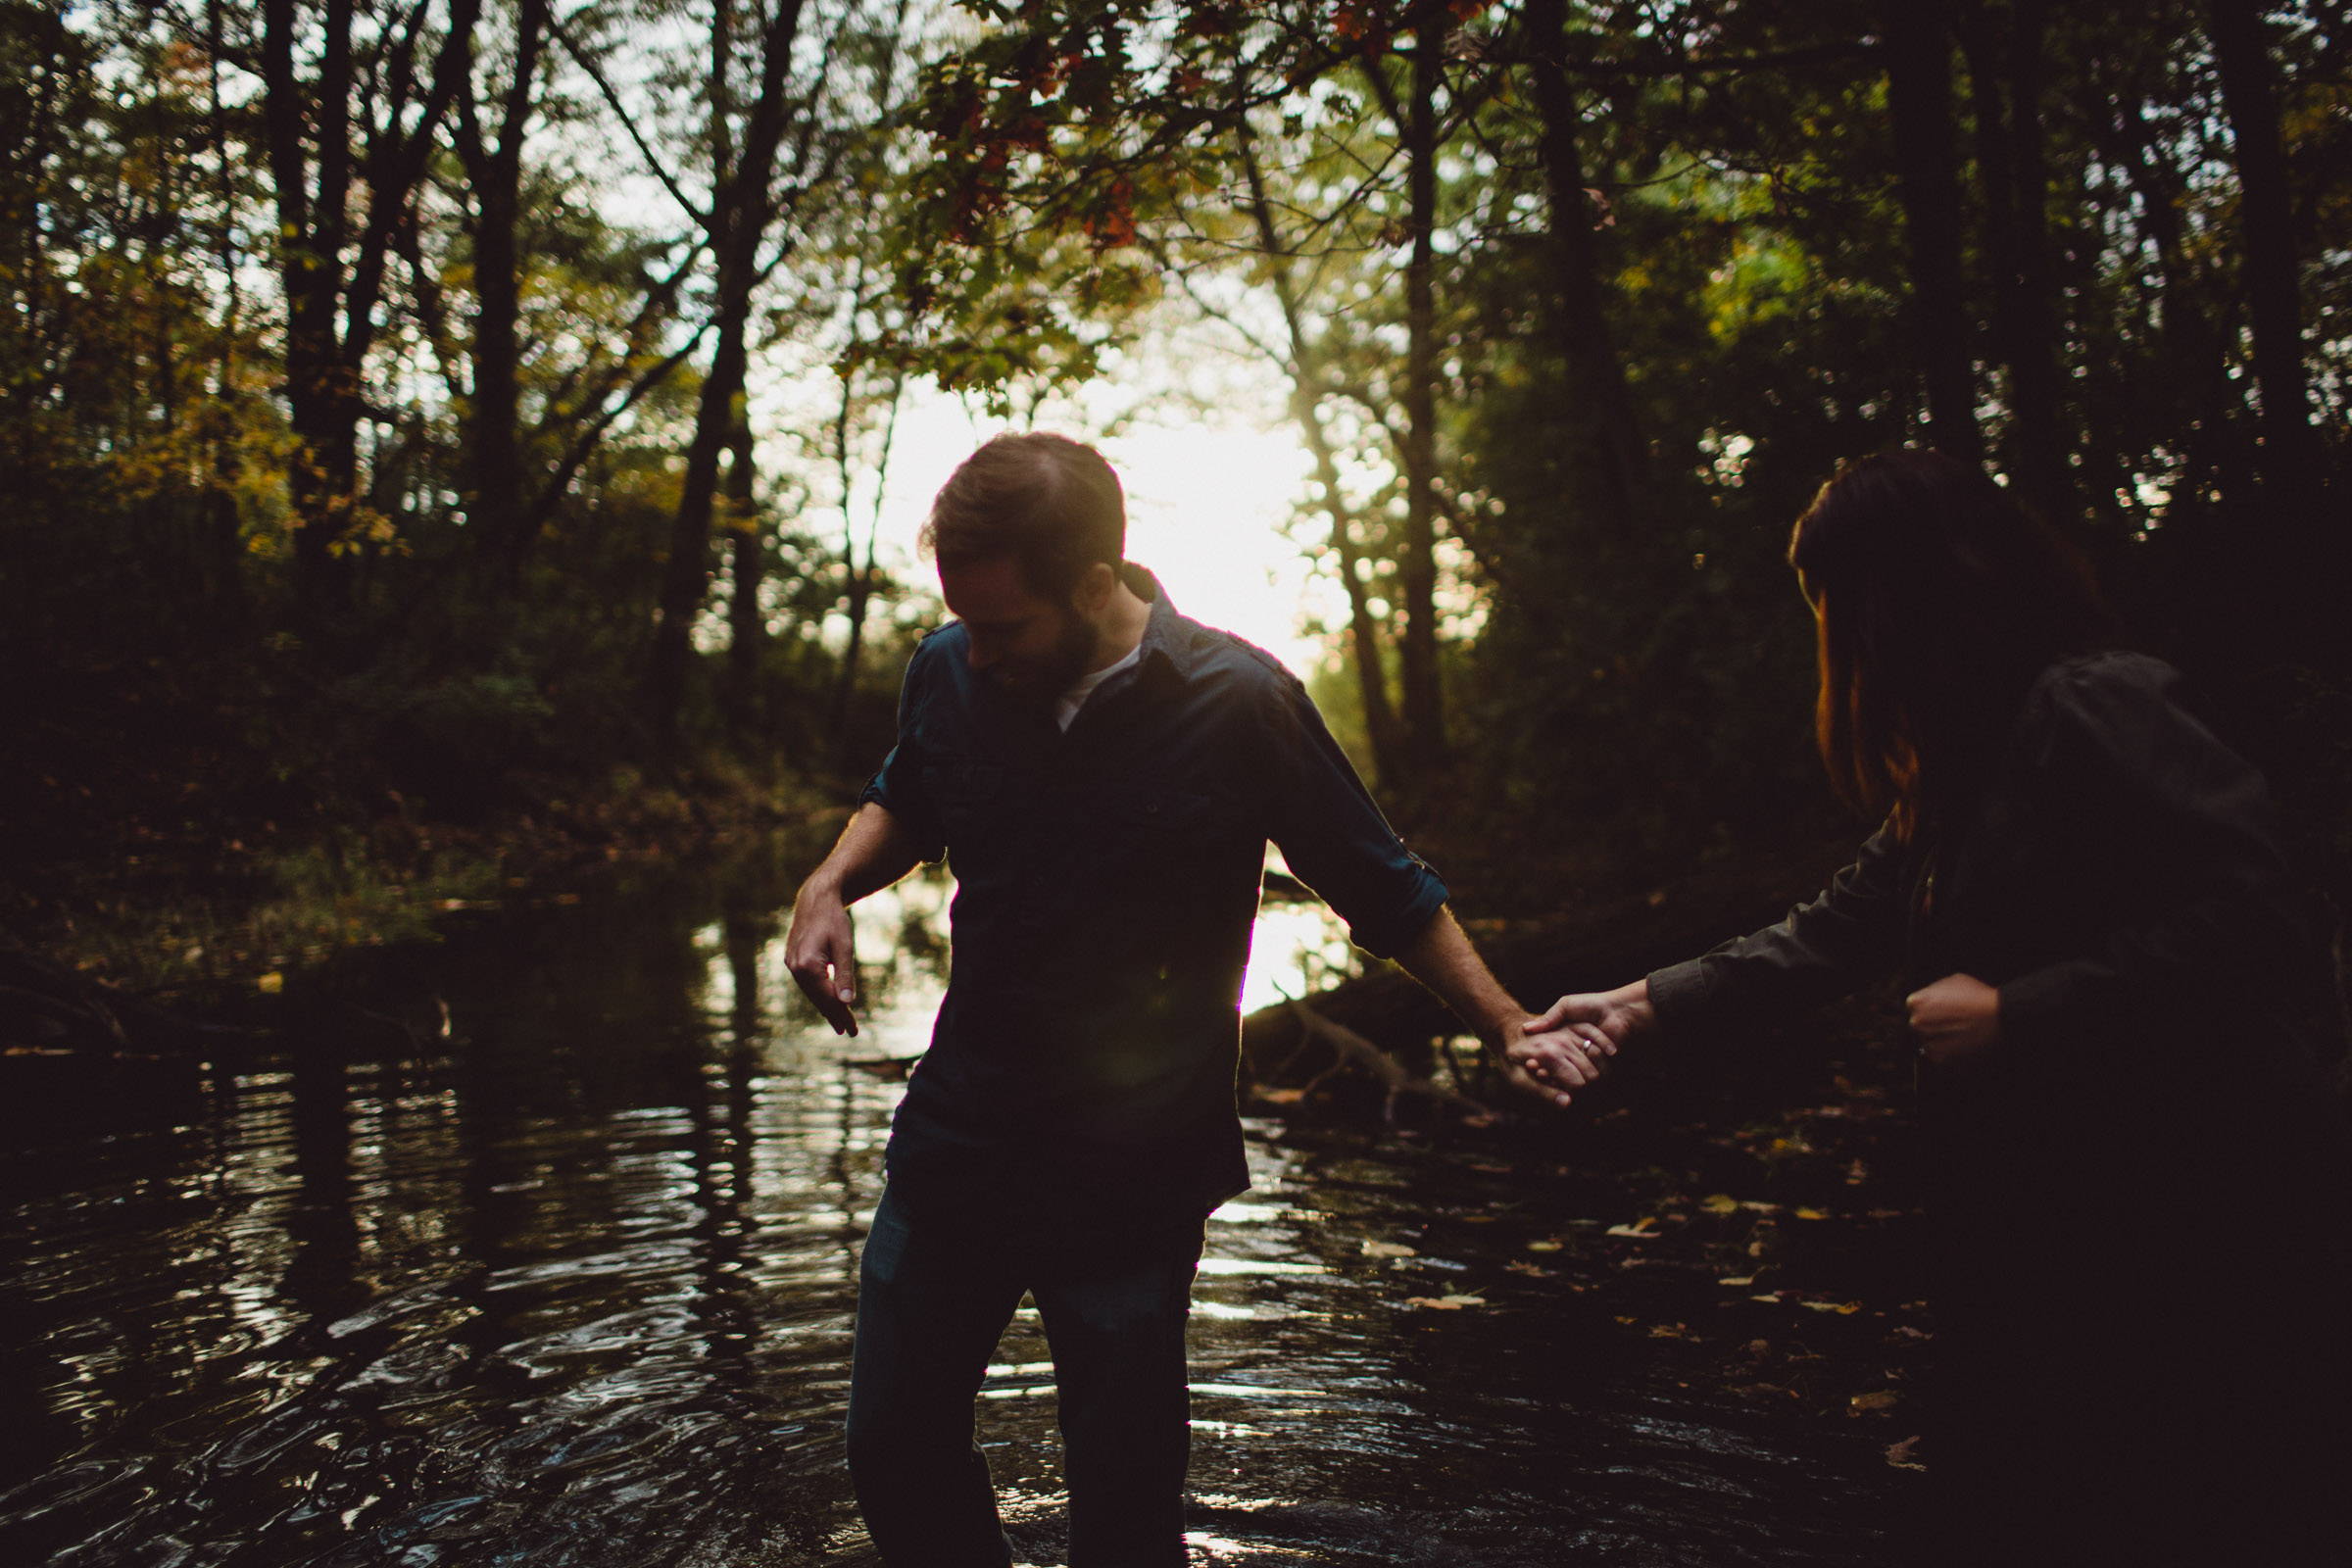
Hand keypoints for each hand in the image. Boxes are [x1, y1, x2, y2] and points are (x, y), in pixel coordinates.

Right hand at [785, 883, 861, 1035]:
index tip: (853, 1030)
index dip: (841, 1015)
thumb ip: (844, 974)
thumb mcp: (844, 946)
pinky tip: (827, 1001)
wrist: (816, 898)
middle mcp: (795, 968)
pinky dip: (818, 994)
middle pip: (818, 998)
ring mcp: (791, 964)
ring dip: (826, 1007)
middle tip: (850, 1032)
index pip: (827, 998)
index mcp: (807, 966)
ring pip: (811, 992)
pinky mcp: (793, 959)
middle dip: (834, 1015)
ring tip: (839, 1023)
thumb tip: (847, 1002)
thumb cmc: (834, 920)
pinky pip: (807, 983)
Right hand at [1510, 982, 1653, 1106]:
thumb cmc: (1591, 1005)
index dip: (1535, 1060)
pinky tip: (1566, 1074)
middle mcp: (1573, 1054)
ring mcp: (1586, 1062)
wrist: (1618, 1011)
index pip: (1545, 1056)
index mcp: (1563, 1040)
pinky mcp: (1600, 1067)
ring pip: (1569, 1076)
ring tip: (1544, 1073)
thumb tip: (1526, 1029)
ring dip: (1556, 1076)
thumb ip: (1549, 1018)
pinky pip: (1586, 1077)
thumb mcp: (1565, 1006)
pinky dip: (1577, 1076)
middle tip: (1534, 1070)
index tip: (1526, 1062)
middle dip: (1543, 1071)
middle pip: (1554, 1069)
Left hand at [1906, 972, 1999, 1063]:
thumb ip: (1934, 990)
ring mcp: (1928, 1043)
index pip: (1916, 1008)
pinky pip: (1941, 1057)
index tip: (1944, 1012)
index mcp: (1916, 1003)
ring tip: (1962, 1034)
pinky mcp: (1940, 1060)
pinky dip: (1951, 1053)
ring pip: (1930, 1043)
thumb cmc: (1978, 997)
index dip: (1931, 1009)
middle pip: (1921, 1026)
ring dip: (1942, 1040)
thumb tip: (1930, 998)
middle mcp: (1917, 1024)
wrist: (2000, 1019)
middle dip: (1934, 1025)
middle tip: (1954, 1023)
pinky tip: (1964, 1044)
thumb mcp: (1952, 981)